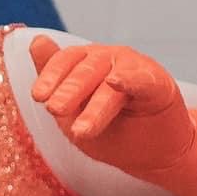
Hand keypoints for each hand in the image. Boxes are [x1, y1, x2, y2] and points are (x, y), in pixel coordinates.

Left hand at [27, 35, 194, 176]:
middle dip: (69, 91)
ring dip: (94, 105)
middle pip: (85, 71)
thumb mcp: (76, 112)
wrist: (155, 154)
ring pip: (110, 82)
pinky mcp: (159, 83)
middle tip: (55, 110)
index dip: (50, 77)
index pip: (65, 62)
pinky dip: (130, 79)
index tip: (38, 97)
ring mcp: (135, 68)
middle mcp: (110, 60)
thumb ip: (57, 81)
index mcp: (87, 63)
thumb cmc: (113, 131)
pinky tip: (116, 82)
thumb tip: (37, 41)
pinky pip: (143, 80)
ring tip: (82, 129)